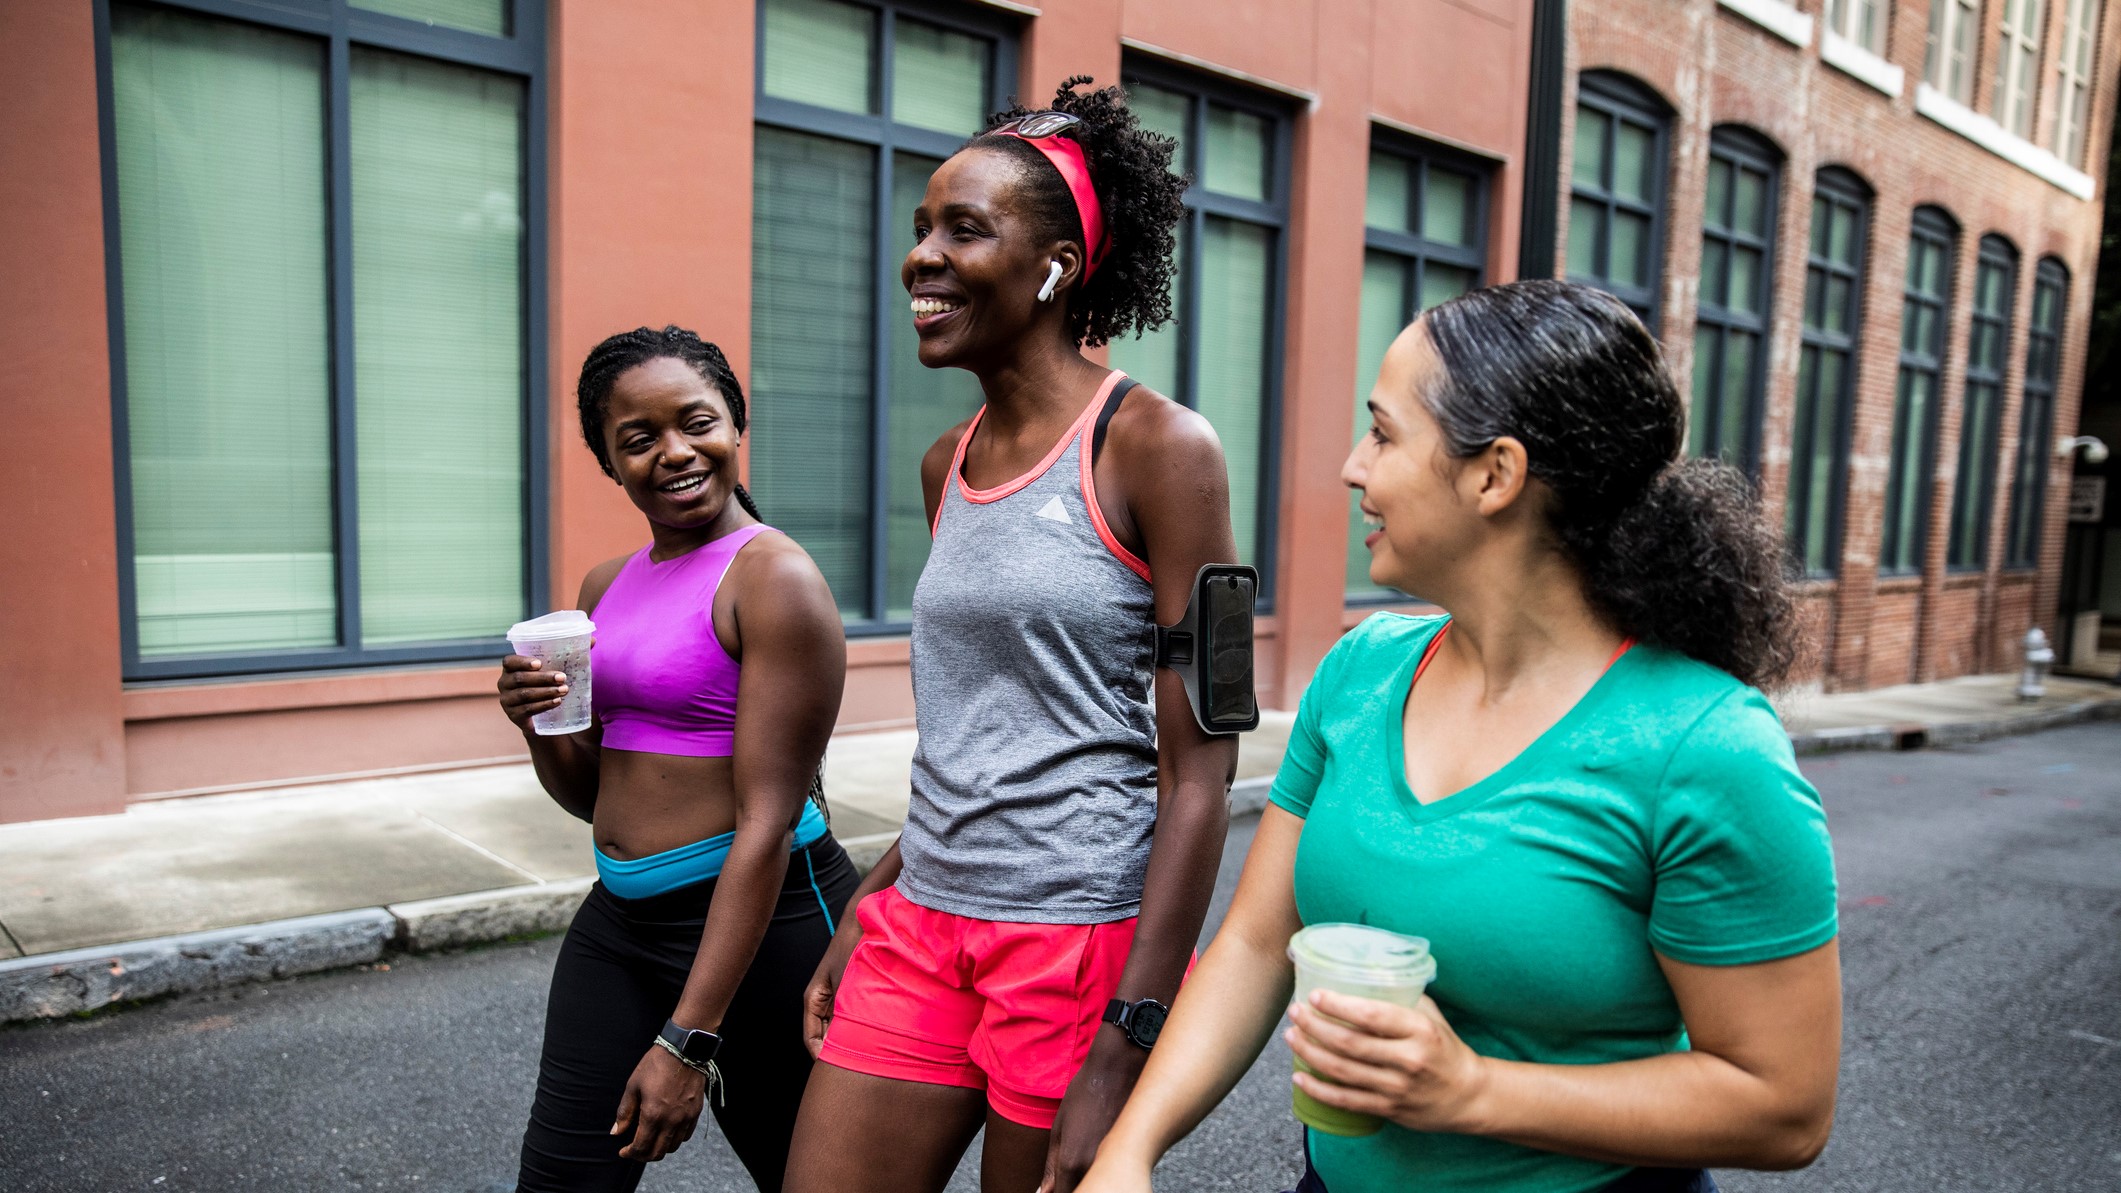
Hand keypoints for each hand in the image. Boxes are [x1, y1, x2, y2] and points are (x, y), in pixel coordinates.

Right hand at [497, 654, 567, 730]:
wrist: (542, 717)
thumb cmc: (547, 685)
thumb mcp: (554, 670)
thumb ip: (569, 654)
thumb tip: (592, 640)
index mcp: (510, 669)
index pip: (509, 661)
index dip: (522, 662)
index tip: (540, 663)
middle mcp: (504, 683)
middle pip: (520, 678)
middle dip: (542, 678)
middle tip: (562, 677)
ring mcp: (507, 701)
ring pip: (525, 694)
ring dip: (546, 692)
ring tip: (564, 690)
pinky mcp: (514, 715)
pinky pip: (528, 709)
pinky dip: (544, 705)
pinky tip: (557, 702)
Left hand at [610, 1045, 705, 1162]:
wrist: (684, 1050)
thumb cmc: (656, 1065)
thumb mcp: (633, 1086)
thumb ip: (625, 1112)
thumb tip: (616, 1132)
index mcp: (653, 1115)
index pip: (641, 1147)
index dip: (630, 1153)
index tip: (623, 1151)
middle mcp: (671, 1121)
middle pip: (658, 1153)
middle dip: (643, 1156)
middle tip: (635, 1150)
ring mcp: (686, 1118)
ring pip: (673, 1147)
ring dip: (660, 1148)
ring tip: (651, 1141)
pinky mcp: (696, 1112)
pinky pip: (686, 1136)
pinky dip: (675, 1139)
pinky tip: (667, 1132)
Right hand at [802, 919, 864, 1058]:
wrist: (862, 923)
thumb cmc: (852, 950)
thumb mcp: (848, 985)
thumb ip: (844, 1014)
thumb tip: (846, 1041)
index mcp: (813, 998)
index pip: (811, 1038)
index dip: (822, 1057)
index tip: (837, 1070)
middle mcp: (821, 1000)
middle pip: (822, 1036)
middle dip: (835, 1051)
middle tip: (853, 1068)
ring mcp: (835, 997)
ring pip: (836, 1028)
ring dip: (846, 1040)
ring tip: (863, 1055)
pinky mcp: (848, 993)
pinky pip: (847, 1017)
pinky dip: (855, 1027)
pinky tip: (871, 1034)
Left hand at [1038, 1031, 1147, 1192]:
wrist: (1120, 1068)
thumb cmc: (1086, 1092)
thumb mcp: (1059, 1127)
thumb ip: (1052, 1165)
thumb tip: (1044, 1192)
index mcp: (1072, 1162)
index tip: (1052, 1191)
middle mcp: (1095, 1167)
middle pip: (1082, 1191)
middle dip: (1071, 1188)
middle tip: (1065, 1177)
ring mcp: (1114, 1161)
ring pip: (1099, 1182)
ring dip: (1091, 1179)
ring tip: (1085, 1156)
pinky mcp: (1130, 1153)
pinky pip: (1113, 1170)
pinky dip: (1106, 1169)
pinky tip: (1104, 1152)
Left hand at [1284, 989, 1490, 1134]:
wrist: (1469, 1095)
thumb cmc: (1445, 1047)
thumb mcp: (1430, 1016)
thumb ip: (1400, 996)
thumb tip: (1362, 972)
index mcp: (1419, 1030)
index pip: (1371, 1015)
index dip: (1338, 1006)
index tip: (1314, 995)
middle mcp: (1408, 1060)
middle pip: (1349, 1044)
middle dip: (1314, 1027)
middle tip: (1295, 1012)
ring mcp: (1397, 1088)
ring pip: (1343, 1071)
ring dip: (1310, 1053)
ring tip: (1291, 1037)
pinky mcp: (1389, 1109)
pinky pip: (1346, 1101)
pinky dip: (1319, 1090)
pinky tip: (1299, 1077)